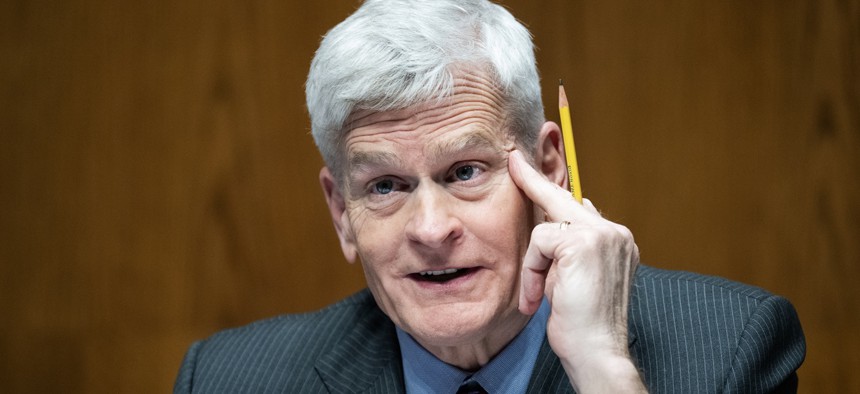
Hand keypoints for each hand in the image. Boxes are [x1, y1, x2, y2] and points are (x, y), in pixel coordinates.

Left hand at [508, 150, 645, 392]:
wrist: (596, 351)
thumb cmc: (582, 323)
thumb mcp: (573, 278)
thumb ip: (569, 249)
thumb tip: (561, 219)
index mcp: (616, 239)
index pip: (579, 204)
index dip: (551, 187)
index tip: (529, 166)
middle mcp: (614, 232)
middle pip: (562, 198)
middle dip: (533, 181)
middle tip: (513, 160)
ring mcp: (603, 234)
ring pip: (545, 228)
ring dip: (535, 265)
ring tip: (543, 295)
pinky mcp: (584, 241)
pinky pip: (539, 242)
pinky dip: (534, 271)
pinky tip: (542, 296)